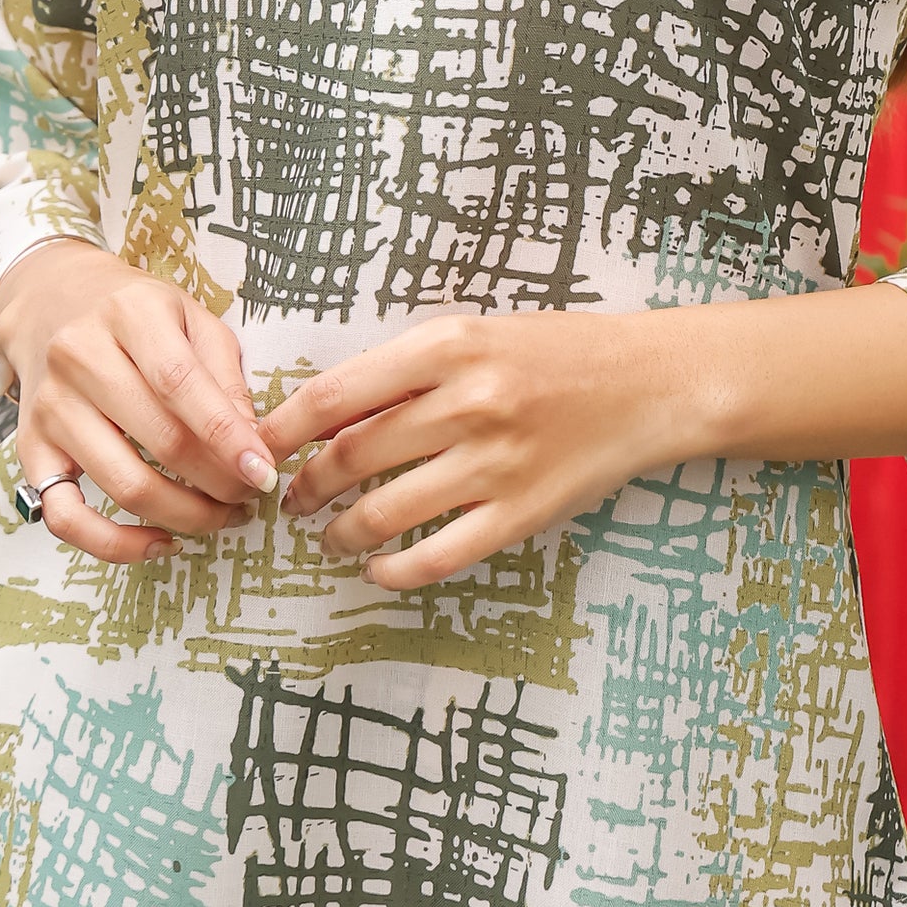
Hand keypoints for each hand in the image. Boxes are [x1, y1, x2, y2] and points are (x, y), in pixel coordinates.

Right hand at [0, 241, 276, 563]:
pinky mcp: (30, 449)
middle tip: (251, 495)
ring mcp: (51, 408)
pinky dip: (114, 544)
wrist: (49, 302)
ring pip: (122, 485)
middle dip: (218, 482)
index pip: (180, 384)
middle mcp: (79, 358)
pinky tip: (160, 542)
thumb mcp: (188, 316)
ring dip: (183, 514)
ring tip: (220, 515)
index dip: (226, 435)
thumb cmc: (132, 312)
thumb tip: (252, 442)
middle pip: (159, 440)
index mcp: (128, 314)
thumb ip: (222, 374)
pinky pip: (65, 516)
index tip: (263, 470)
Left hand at [264, 309, 696, 588]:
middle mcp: (469, 402)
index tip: (257, 447)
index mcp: (450, 345)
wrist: (649, 383)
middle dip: (307, 485)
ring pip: (385, 512)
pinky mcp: (522, 513)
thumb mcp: (477, 335)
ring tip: (327, 536)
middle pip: (352, 455)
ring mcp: (496, 463)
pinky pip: (436, 556)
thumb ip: (409, 370)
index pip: (338, 393)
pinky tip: (377, 569)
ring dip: (340, 532)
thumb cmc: (557, 353)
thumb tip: (325, 413)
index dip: (284, 428)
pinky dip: (393, 571)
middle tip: (291, 498)